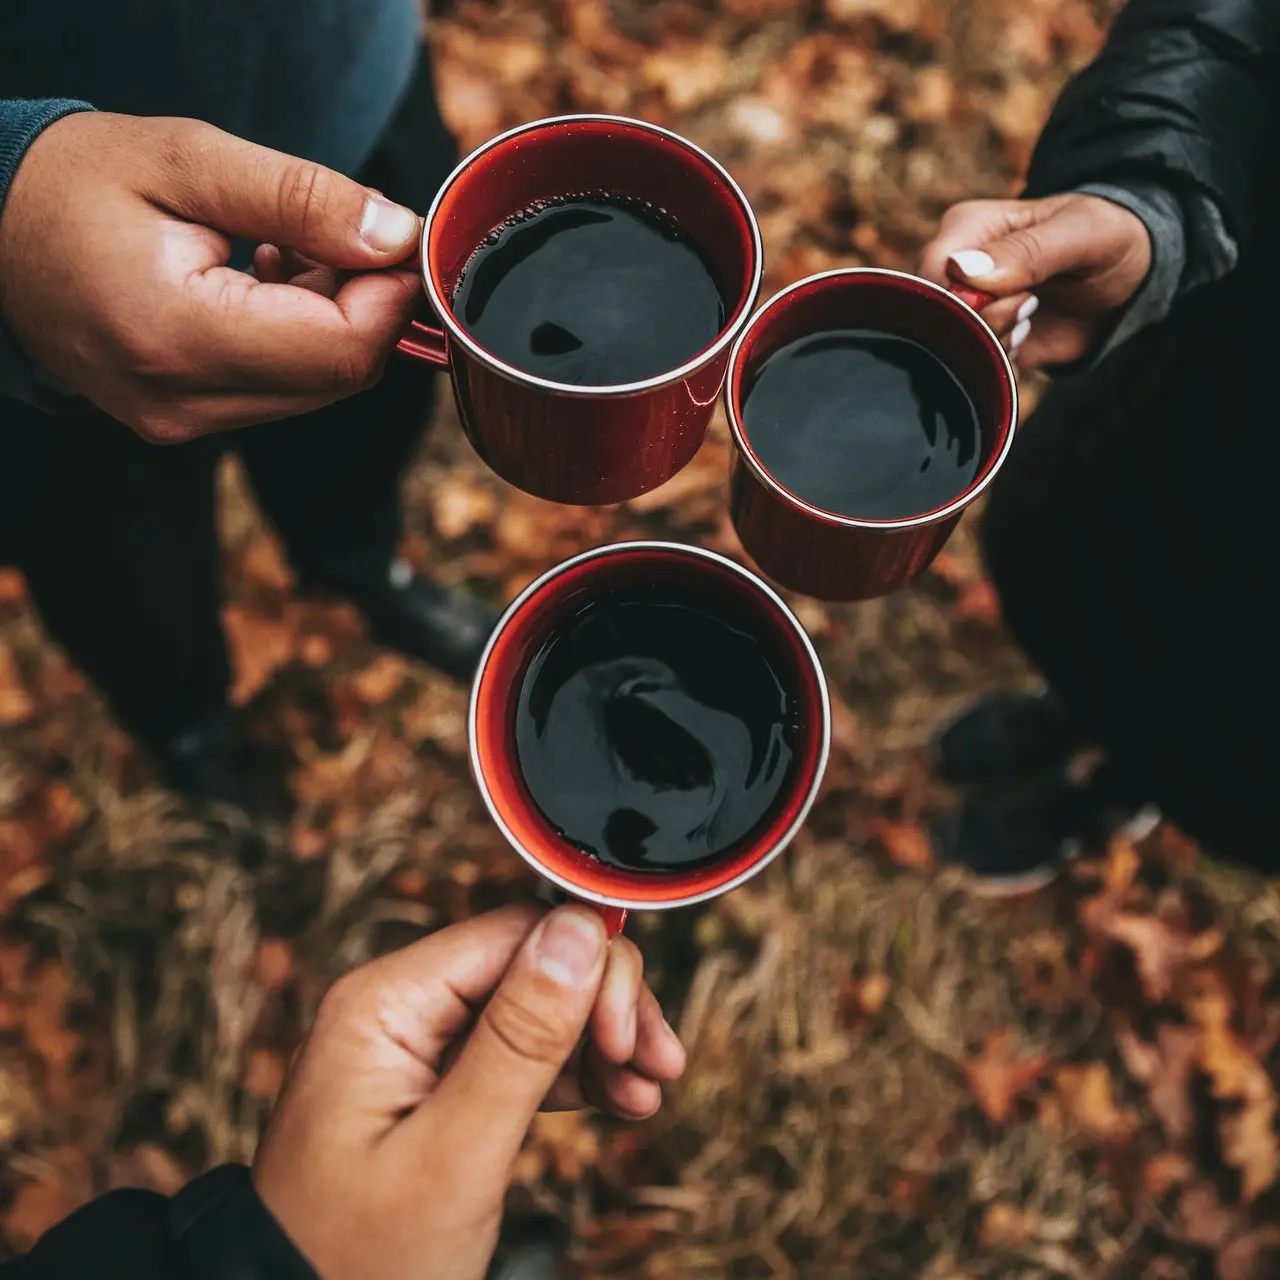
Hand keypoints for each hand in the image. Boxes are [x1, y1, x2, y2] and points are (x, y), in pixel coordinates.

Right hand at [0, 112, 423, 442]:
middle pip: (337, 376)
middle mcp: (181, 401)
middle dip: (363, 304)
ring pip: (316, 386)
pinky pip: (279, 389)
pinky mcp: (183, 421)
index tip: (397, 241)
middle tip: (337, 232)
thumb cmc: (73, 183)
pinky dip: (295, 337)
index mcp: (176, 335)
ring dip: (329, 319)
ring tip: (277, 247)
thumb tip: (397, 236)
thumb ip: (302, 199)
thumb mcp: (190, 161)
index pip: (339, 351)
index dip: (390, 297)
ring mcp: (180, 421)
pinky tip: (259, 280)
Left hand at [253, 904, 685, 1279]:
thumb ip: (520, 1040)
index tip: (633, 1038)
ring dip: (600, 1041)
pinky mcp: (436, 1086)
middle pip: (533, 964)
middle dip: (603, 1007)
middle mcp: (400, 1008)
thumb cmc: (355, 1261)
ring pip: (536, 1007)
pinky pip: (520, 1054)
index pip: (515, 933)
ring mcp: (418, 1047)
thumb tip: (581, 930)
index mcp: (386, 1003)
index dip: (590, 971)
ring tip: (647, 1090)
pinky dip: (575, 1072)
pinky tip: (619, 1098)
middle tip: (657, 1066)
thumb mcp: (454, 1154)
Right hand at [918, 193, 1150, 368]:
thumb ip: (1026, 252)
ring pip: (951, 348)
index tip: (1021, 296)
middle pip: (936, 316)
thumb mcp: (1081, 233)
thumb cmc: (1105, 237)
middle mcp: (954, 270)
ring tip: (1030, 318)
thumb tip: (963, 272)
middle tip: (1029, 308)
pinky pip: (971, 368)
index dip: (966, 298)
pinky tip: (1025, 338)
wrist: (1126, 278)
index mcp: (965, 230)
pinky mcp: (979, 342)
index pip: (932, 272)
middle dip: (984, 327)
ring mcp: (965, 309)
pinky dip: (1000, 365)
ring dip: (995, 346)